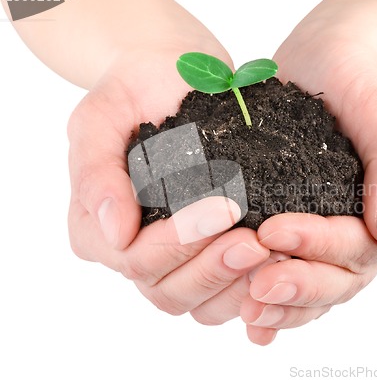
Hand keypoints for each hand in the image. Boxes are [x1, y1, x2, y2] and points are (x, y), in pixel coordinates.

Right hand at [67, 5, 270, 319]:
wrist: (173, 77)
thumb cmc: (135, 89)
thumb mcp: (102, 115)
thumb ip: (95, 170)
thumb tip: (113, 233)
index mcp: (97, 228)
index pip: (134, 258)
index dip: (177, 242)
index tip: (225, 207)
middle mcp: (133, 251)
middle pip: (167, 290)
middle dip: (213, 267)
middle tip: (256, 240)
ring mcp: (172, 258)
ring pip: (198, 302)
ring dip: (235, 283)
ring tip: (272, 252)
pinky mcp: (204, 254)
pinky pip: (223, 293)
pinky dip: (250, 287)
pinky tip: (278, 263)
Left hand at [240, 0, 376, 344]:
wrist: (331, 65)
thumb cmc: (362, 86)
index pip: (359, 246)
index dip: (318, 246)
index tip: (273, 231)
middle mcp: (365, 235)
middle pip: (338, 280)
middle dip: (298, 287)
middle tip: (256, 288)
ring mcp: (332, 238)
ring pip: (316, 290)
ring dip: (283, 306)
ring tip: (248, 310)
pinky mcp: (303, 234)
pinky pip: (294, 275)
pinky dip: (276, 302)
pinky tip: (249, 318)